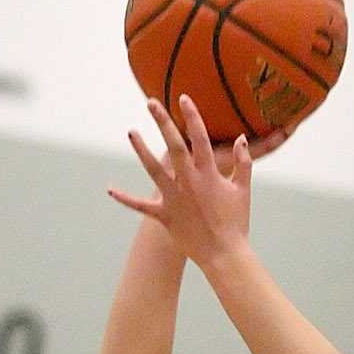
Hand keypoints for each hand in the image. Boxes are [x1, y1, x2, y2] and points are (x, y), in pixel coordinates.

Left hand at [108, 95, 293, 266]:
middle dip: (163, 122)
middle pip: (174, 147)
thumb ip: (243, 163)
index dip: (192, 117)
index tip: (183, 98)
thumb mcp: (243, 191)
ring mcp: (175, 198)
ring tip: (132, 132)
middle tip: (151, 103)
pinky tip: (110, 190)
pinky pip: (142, 206)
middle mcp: (190, 182)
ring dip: (141, 150)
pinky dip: (126, 199)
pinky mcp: (165, 216)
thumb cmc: (236, 223)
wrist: (224, 255)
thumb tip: (241, 139)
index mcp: (210, 174)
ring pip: (154, 170)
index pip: (200, 138)